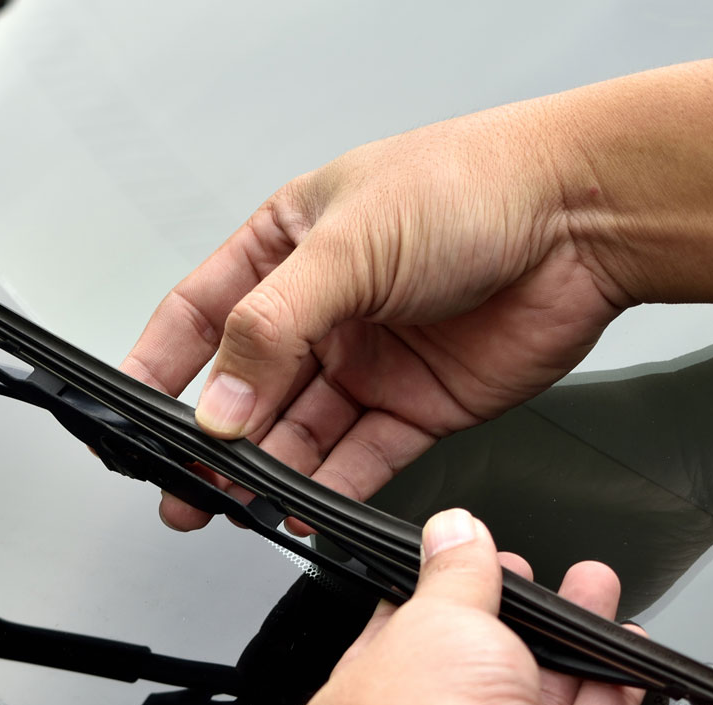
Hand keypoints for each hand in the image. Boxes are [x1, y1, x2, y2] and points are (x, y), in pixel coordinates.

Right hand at [121, 104, 631, 531]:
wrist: (585, 218)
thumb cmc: (476, 186)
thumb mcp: (347, 246)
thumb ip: (272, 330)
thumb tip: (220, 405)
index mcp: (288, 245)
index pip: (200, 314)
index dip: (159, 367)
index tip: (127, 415)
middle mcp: (323, 307)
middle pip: (246, 387)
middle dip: (211, 442)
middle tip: (181, 486)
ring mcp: (367, 360)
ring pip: (298, 432)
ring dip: (264, 473)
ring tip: (233, 506)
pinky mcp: (415, 405)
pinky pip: (358, 458)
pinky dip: (328, 490)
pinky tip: (302, 510)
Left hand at [274, 509, 644, 704]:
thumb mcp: (426, 622)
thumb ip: (449, 575)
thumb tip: (451, 533)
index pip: (371, 676)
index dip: (417, 620)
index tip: (456, 582)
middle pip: (457, 698)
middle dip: (504, 627)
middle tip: (526, 581)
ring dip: (563, 651)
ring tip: (589, 589)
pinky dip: (603, 702)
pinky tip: (623, 655)